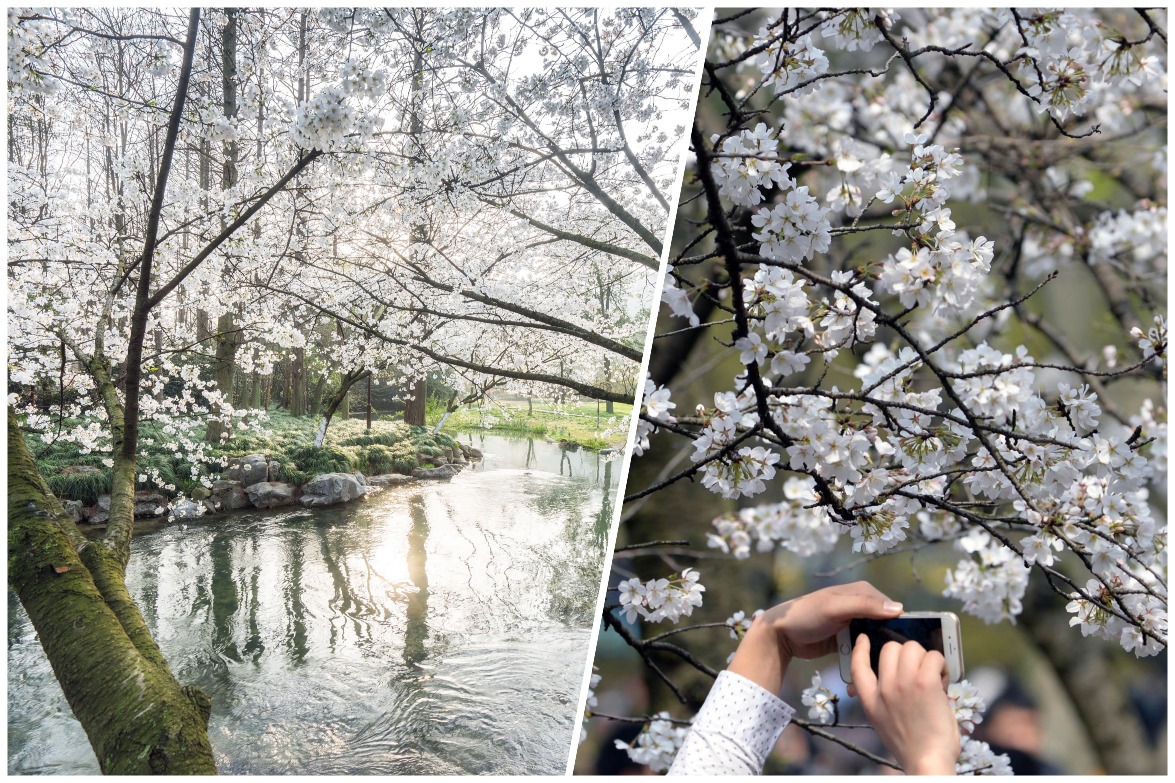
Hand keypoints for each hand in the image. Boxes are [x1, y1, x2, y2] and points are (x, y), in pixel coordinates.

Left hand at [728, 581, 903, 694]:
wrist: (781, 634)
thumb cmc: (806, 614)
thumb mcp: (835, 607)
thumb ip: (864, 606)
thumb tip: (899, 608)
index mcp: (863, 593)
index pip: (891, 608)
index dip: (899, 625)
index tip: (906, 646)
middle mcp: (862, 607)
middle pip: (885, 626)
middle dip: (888, 643)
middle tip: (894, 665)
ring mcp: (854, 625)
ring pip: (875, 640)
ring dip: (877, 654)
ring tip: (882, 673)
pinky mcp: (847, 641)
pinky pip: (863, 650)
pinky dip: (865, 660)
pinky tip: (869, 674)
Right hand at [851, 634, 959, 774]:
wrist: (927, 761)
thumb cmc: (911, 745)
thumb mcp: (883, 721)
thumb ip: (880, 699)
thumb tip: (886, 679)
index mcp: (870, 700)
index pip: (856, 665)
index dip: (860, 648)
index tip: (864, 638)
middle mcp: (883, 689)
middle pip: (890, 648)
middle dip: (907, 654)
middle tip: (919, 670)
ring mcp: (903, 683)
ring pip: (913, 647)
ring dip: (927, 658)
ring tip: (934, 676)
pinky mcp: (925, 683)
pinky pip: (934, 657)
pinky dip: (942, 666)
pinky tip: (944, 681)